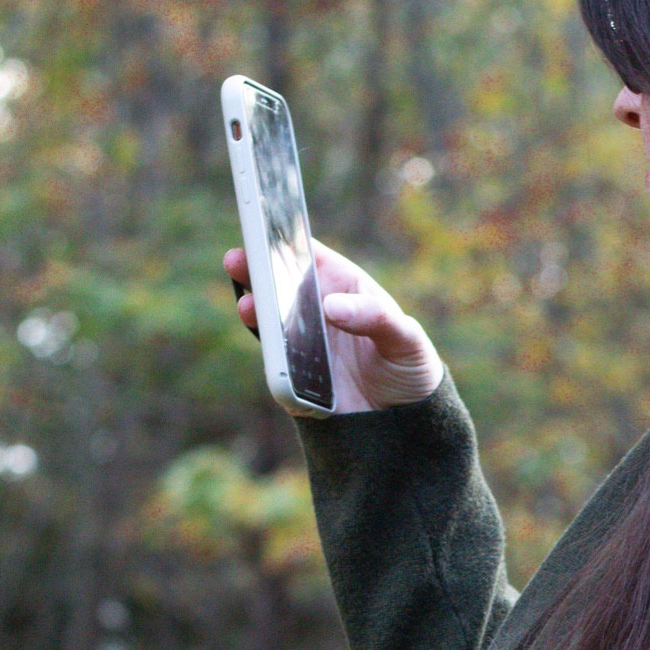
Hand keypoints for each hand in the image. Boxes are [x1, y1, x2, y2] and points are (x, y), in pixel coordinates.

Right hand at [224, 239, 443, 412]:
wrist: (408, 419)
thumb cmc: (410, 364)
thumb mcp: (406, 337)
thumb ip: (377, 317)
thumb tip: (331, 306)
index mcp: (341, 287)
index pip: (307, 255)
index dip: (282, 238)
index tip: (263, 229)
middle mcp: (315, 312)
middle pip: (277, 285)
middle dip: (255, 270)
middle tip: (238, 261)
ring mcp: (303, 345)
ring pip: (270, 325)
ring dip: (256, 314)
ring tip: (250, 307)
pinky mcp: (298, 381)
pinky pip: (279, 371)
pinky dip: (273, 366)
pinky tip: (274, 362)